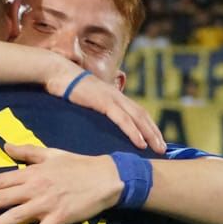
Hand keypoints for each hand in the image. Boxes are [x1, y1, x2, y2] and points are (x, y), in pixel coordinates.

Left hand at [0, 144, 121, 223]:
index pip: (0, 179)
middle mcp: (35, 188)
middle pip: (2, 197)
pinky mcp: (59, 218)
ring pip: (15, 216)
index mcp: (32, 172)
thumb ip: (26, 152)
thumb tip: (5, 146)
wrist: (106, 177)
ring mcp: (46, 204)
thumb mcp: (50, 153)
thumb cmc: (78, 165)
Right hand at [47, 70, 164, 153]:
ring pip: (137, 118)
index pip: (138, 112)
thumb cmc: (68, 88)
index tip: (156, 140)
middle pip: (142, 116)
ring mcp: (112, 98)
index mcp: (115, 96)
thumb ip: (96, 107)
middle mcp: (117, 96)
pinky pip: (122, 119)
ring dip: (150, 134)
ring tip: (158, 148)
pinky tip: (140, 143)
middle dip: (154, 133)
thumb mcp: (87, 99)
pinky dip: (133, 132)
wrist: (58, 74)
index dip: (148, 126)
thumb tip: (97, 122)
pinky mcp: (104, 102)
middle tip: (163, 149)